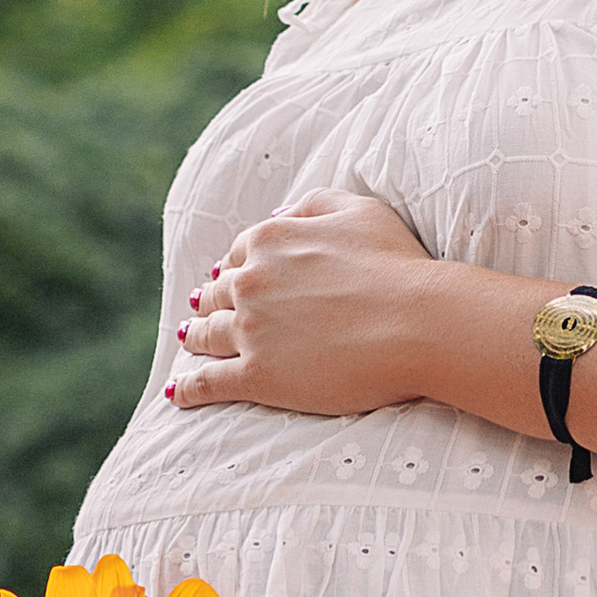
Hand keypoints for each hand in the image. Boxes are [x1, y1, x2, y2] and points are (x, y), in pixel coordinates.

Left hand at [168, 190, 436, 417]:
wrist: (418, 323)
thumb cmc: (398, 265)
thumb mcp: (360, 210)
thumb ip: (313, 204)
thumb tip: (277, 213)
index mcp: (270, 241)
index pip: (239, 253)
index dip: (234, 266)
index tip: (228, 276)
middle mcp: (250, 283)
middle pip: (218, 293)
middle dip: (211, 299)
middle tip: (203, 309)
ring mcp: (250, 330)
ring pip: (207, 334)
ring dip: (195, 336)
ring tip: (189, 341)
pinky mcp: (257, 375)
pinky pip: (209, 382)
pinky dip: (190, 388)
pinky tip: (179, 393)